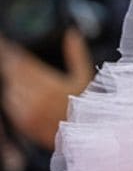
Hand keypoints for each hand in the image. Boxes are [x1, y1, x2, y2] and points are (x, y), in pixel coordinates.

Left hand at [0, 29, 94, 150]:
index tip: (5, 43)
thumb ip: (76, 55)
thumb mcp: (85, 78)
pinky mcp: (23, 122)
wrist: (84, 136)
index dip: (12, 52)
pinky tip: (23, 95)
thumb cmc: (87, 106)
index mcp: (50, 85)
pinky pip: (10, 105)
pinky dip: (13, 98)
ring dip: (13, 82)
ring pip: (9, 89)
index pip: (23, 62)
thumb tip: (72, 34)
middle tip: (9, 56)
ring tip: (24, 80)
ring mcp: (27, 111)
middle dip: (11, 65)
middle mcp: (36, 98)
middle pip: (13, 74)